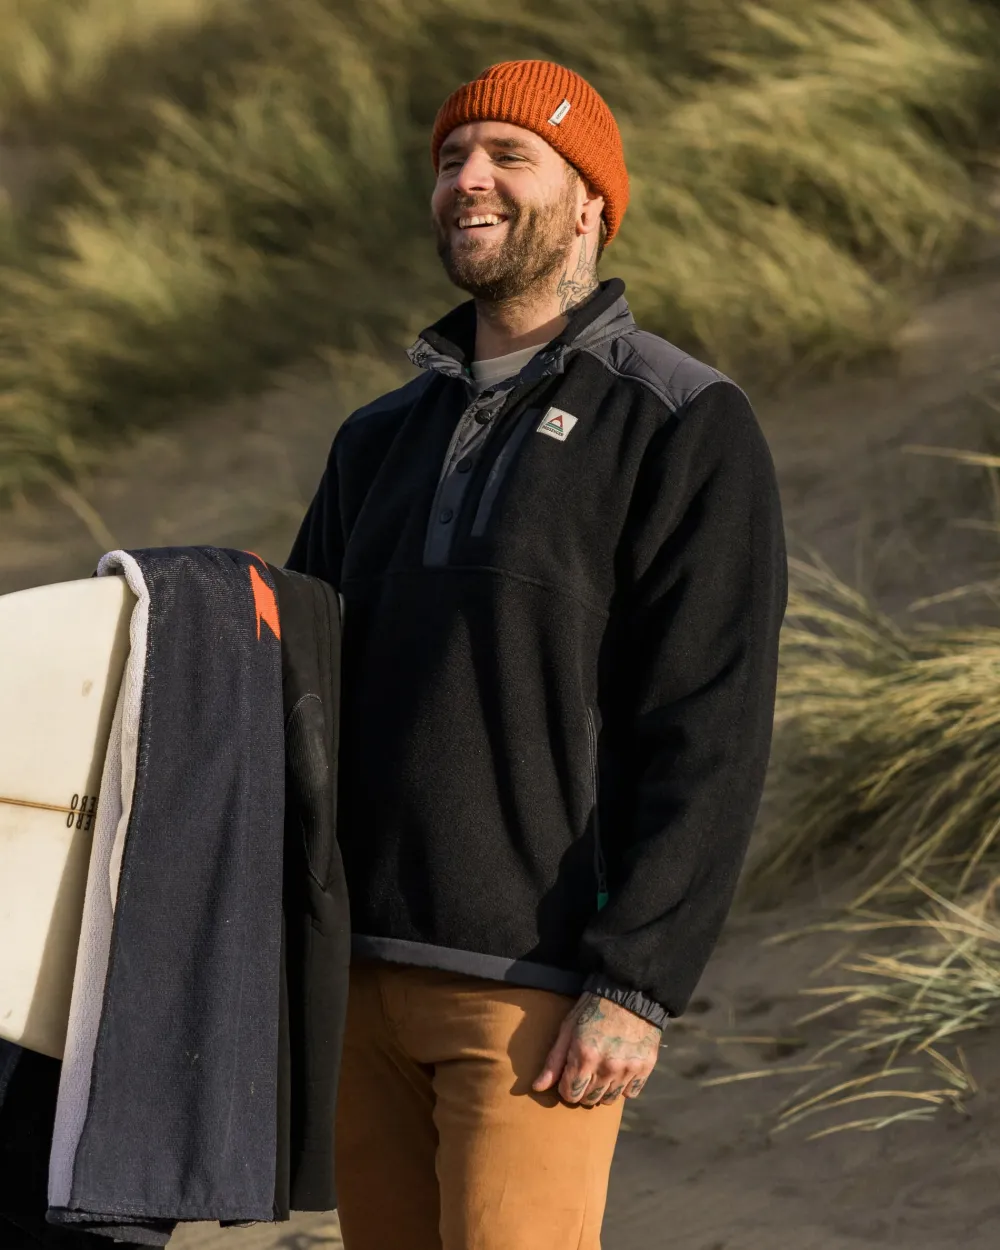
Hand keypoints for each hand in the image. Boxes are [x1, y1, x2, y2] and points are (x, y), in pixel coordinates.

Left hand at [532, 991, 660, 1106]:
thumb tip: (537, 1087)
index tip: (569, 1074)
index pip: (570, 1094)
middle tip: (585, 1070)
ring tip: (601, 1071)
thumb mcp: (568, 1029)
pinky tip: (618, 1070)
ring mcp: (628, 1069)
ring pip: (609, 1099)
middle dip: (583, 1089)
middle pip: (589, 1099)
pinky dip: (623, 1086)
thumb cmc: (593, 1008)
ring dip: (602, 1090)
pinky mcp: (645, 1068)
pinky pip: (630, 1093)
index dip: (566, 1086)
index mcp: (585, 1056)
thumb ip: (554, 1061)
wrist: (628, 992)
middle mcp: (607, 1067)